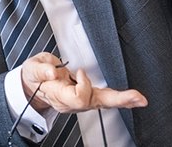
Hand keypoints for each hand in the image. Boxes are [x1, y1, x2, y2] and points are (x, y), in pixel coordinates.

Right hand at [21, 53, 146, 112]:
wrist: (32, 84)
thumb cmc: (34, 76)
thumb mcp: (33, 68)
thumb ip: (41, 69)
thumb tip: (52, 71)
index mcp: (59, 95)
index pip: (78, 96)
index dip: (82, 83)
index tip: (79, 71)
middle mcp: (73, 102)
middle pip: (97, 103)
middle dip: (117, 100)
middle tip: (136, 98)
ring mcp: (81, 101)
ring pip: (104, 103)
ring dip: (122, 99)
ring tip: (139, 98)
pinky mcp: (87, 96)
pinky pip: (105, 99)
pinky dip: (119, 98)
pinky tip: (131, 98)